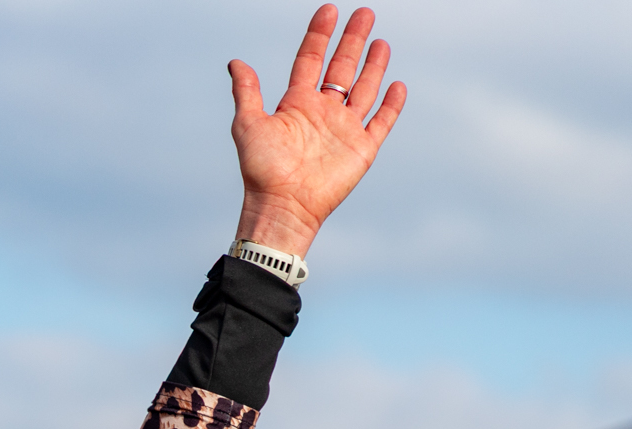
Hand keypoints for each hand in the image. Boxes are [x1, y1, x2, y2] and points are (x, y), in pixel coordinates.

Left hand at [228, 5, 404, 259]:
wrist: (283, 206)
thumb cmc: (262, 170)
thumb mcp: (248, 125)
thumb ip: (247, 92)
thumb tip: (235, 62)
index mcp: (296, 104)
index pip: (311, 59)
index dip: (319, 35)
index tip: (329, 10)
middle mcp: (322, 113)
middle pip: (342, 67)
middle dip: (353, 40)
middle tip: (364, 13)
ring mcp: (343, 129)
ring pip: (363, 90)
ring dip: (373, 66)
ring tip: (381, 41)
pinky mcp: (361, 149)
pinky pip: (380, 122)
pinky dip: (391, 105)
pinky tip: (396, 85)